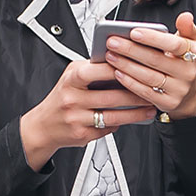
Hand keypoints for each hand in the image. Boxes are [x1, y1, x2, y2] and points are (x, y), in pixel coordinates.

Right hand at [19, 60, 156, 170]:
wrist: (43, 125)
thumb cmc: (62, 96)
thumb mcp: (71, 76)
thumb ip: (93, 68)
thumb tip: (121, 61)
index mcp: (72, 79)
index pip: (101, 71)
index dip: (122, 69)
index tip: (139, 67)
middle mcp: (73, 99)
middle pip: (112, 97)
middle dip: (136, 95)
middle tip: (152, 92)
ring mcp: (77, 118)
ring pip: (114, 116)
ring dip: (136, 113)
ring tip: (150, 108)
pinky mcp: (82, 134)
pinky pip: (108, 129)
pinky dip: (121, 124)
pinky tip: (131, 119)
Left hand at [104, 12, 195, 119]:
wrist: (190, 95)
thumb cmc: (183, 64)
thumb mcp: (190, 45)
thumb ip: (186, 28)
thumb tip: (185, 16)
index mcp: (192, 54)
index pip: (174, 44)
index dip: (153, 38)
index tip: (133, 32)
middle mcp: (187, 73)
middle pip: (156, 60)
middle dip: (131, 50)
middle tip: (112, 42)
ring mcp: (178, 90)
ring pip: (149, 76)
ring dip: (127, 65)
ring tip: (111, 55)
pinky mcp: (168, 103)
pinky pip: (145, 92)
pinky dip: (130, 82)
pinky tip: (118, 73)